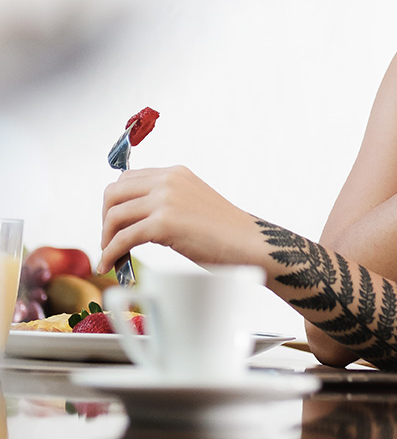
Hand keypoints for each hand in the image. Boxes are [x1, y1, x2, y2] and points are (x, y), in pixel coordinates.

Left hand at [98, 166, 253, 272]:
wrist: (249, 243)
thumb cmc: (224, 232)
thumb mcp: (192, 203)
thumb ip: (166, 201)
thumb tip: (133, 218)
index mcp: (175, 173)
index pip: (126, 179)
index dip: (114, 203)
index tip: (114, 224)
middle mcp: (168, 180)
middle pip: (113, 193)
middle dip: (105, 219)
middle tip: (109, 241)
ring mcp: (166, 200)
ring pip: (114, 215)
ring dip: (106, 238)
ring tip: (112, 256)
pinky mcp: (164, 223)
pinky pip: (123, 238)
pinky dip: (111, 254)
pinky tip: (111, 265)